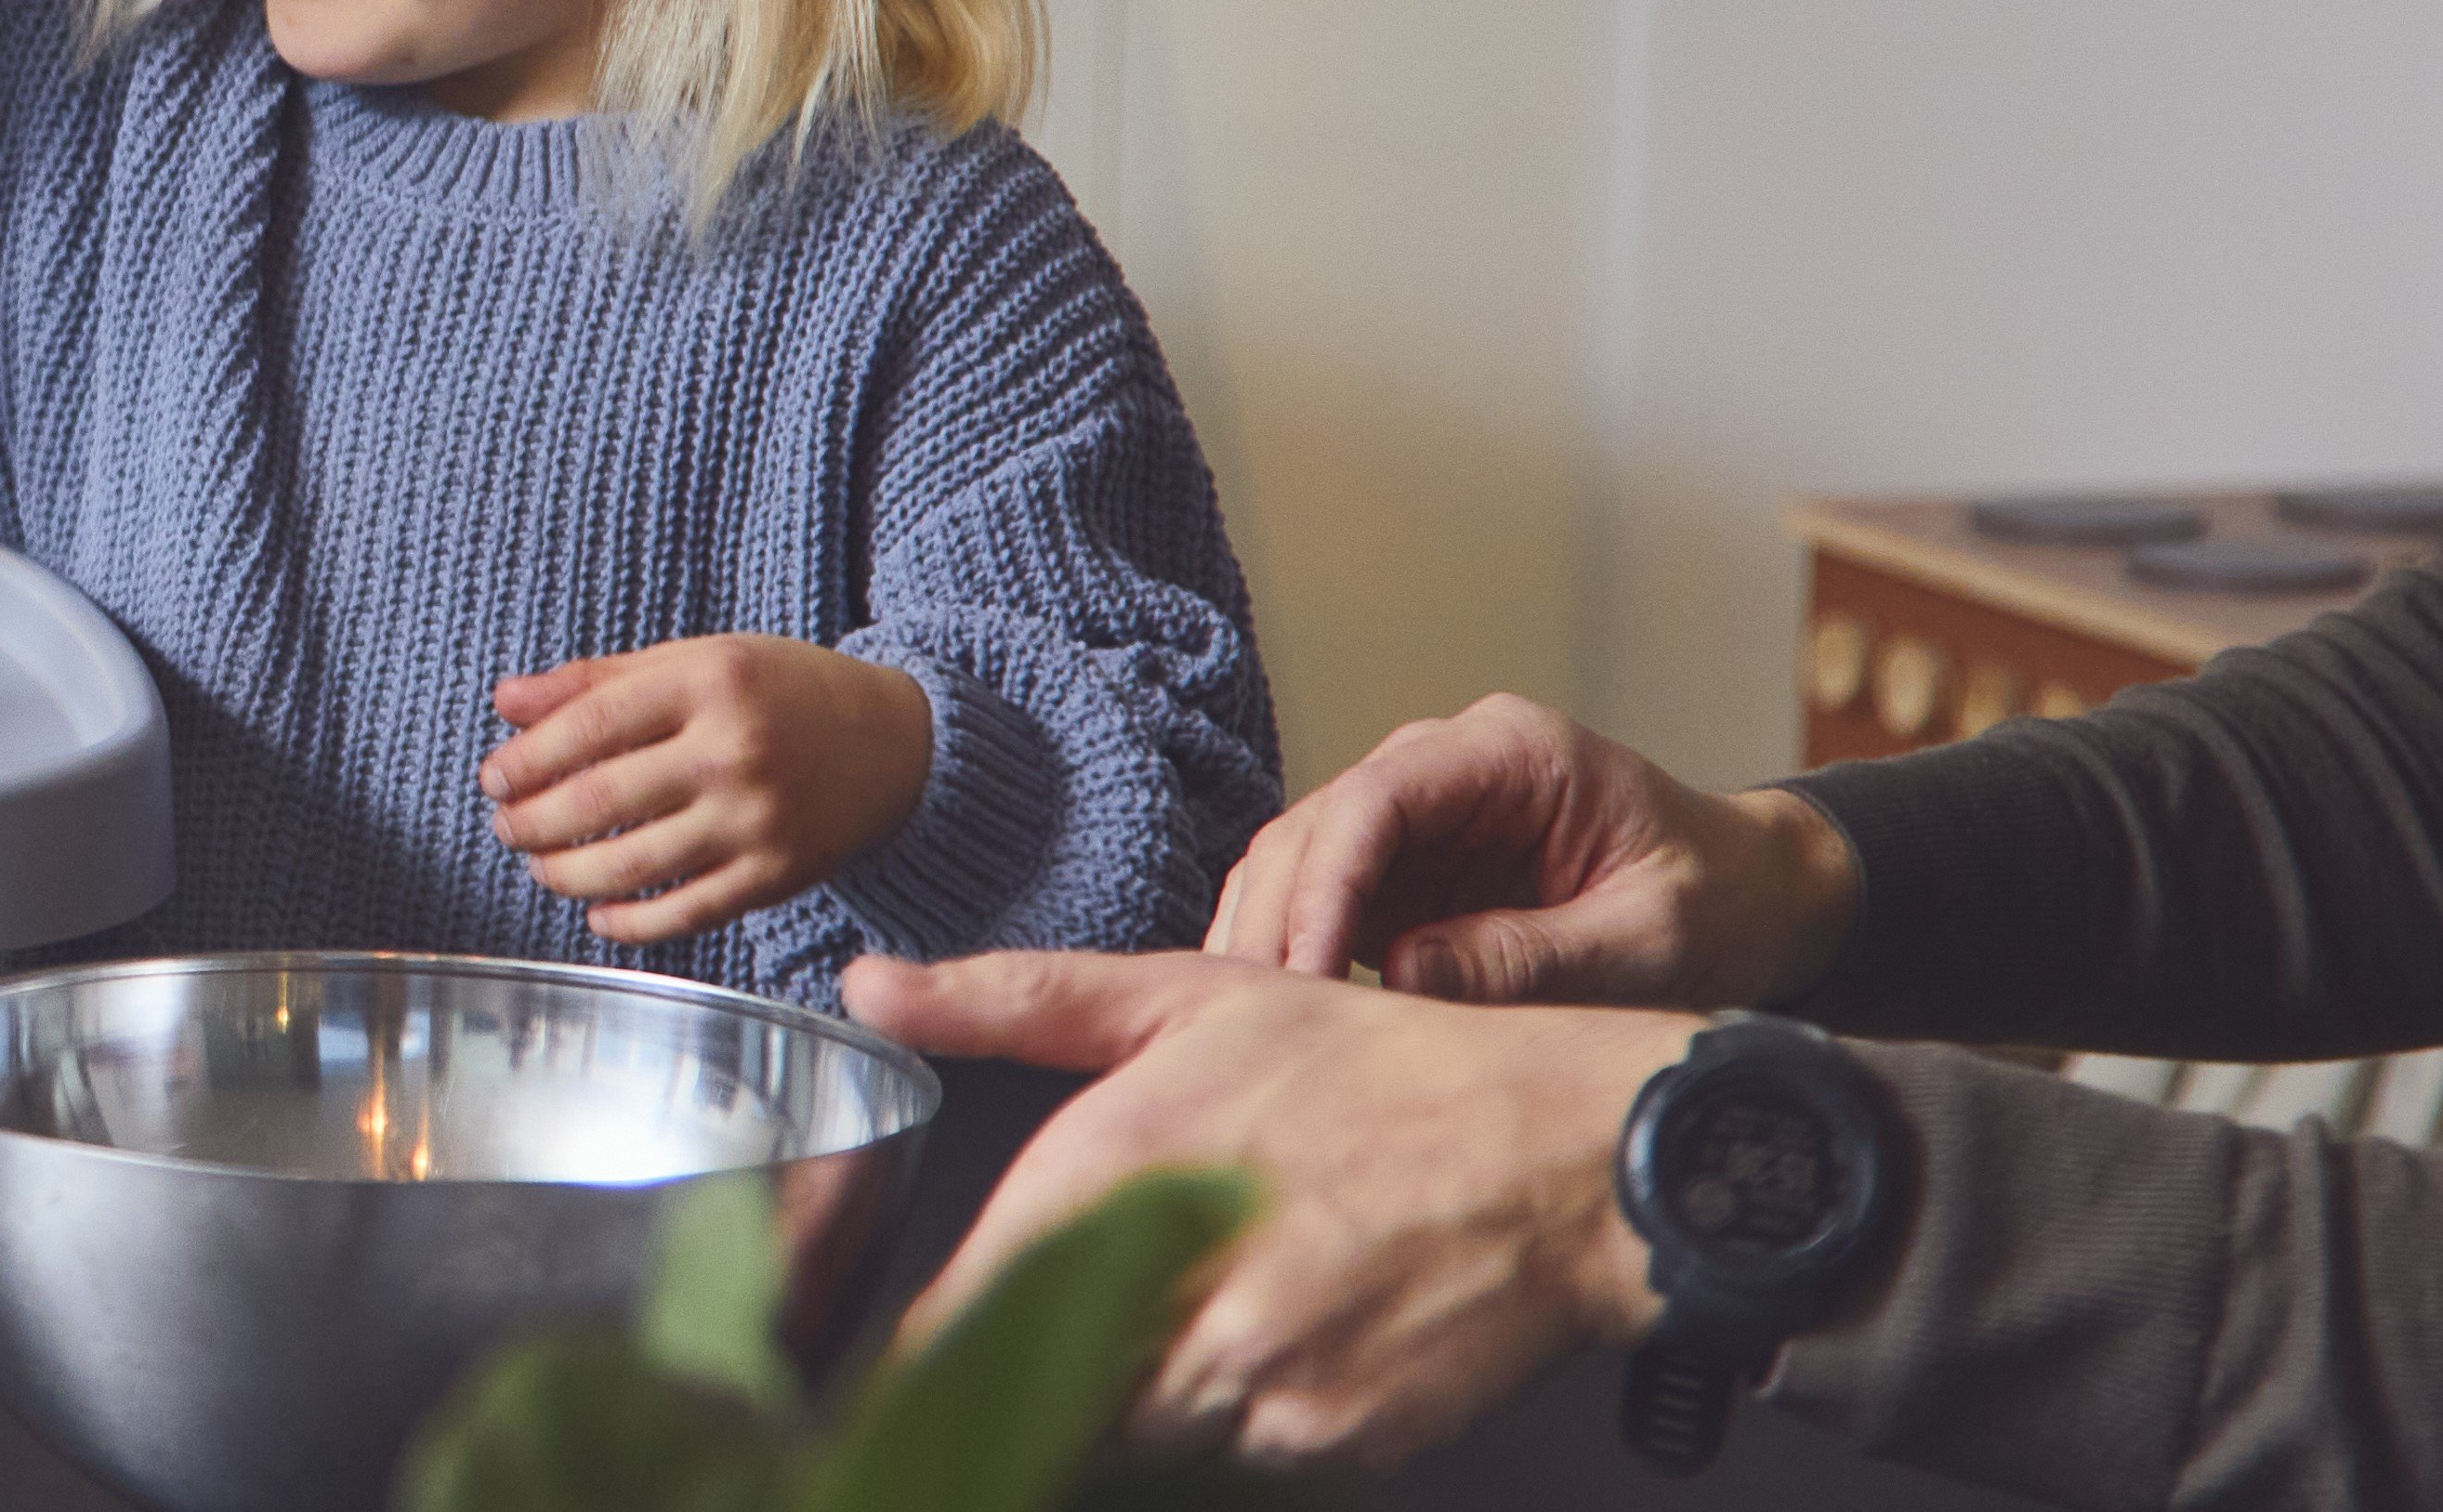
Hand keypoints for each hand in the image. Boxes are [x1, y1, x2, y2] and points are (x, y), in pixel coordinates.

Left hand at [477, 635, 933, 944]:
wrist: (897, 744)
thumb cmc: (783, 692)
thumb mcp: (698, 660)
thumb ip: (600, 680)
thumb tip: (506, 701)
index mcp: (710, 682)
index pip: (590, 725)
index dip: (527, 758)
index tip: (494, 777)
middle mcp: (734, 752)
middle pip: (602, 799)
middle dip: (533, 821)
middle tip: (505, 826)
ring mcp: (758, 821)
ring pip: (633, 864)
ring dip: (566, 873)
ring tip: (539, 865)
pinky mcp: (777, 877)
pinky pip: (685, 913)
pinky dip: (629, 922)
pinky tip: (597, 912)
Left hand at [848, 950, 1692, 1469]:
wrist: (1572, 1158)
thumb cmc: (1381, 1071)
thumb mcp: (1193, 1001)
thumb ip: (1016, 1001)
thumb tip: (871, 988)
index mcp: (1123, 1154)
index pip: (964, 1304)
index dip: (931, 1346)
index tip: (926, 1354)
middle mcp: (1182, 1272)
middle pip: (1041, 1379)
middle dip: (1040, 1365)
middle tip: (1101, 1316)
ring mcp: (1257, 1368)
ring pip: (1134, 1426)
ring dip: (1143, 1389)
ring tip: (1219, 1304)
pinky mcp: (1326, 1436)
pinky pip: (1236, 1454)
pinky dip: (1241, 1415)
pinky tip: (1294, 1337)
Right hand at [1206, 693, 1864, 1007]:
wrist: (1757, 896)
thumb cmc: (1721, 902)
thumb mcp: (1646, 939)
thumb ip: (1532, 955)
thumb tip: (1403, 974)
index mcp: (1509, 751)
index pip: (1377, 800)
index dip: (1325, 885)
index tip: (1305, 973)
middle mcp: (1445, 767)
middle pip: (1317, 828)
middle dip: (1275, 921)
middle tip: (1253, 1021)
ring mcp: (1420, 818)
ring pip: (1301, 864)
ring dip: (1271, 941)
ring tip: (1253, 1030)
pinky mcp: (1411, 872)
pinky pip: (1327, 904)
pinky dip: (1297, 955)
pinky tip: (1283, 1017)